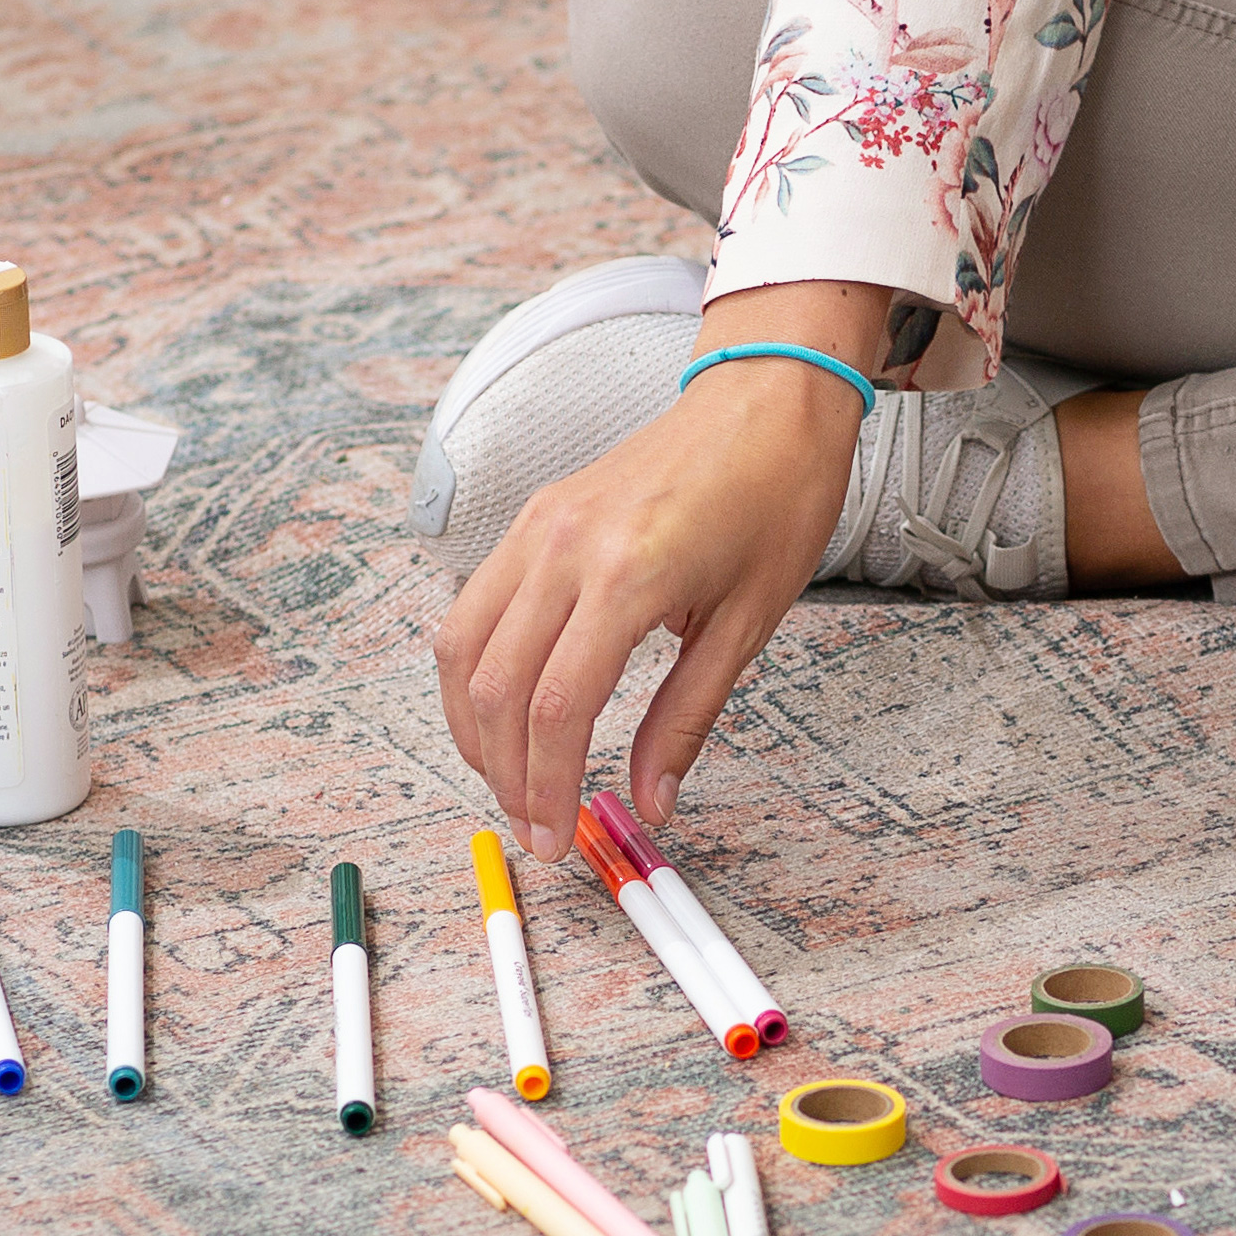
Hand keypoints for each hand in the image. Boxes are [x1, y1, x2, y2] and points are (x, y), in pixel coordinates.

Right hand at [432, 284, 890, 842]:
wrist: (766, 398)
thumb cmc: (774, 497)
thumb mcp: (748, 622)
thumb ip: (687, 716)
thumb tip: (652, 800)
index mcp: (628, 575)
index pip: (557, 706)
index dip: (546, 785)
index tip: (556, 837)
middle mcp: (564, 547)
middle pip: (496, 685)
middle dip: (505, 772)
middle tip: (532, 827)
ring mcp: (537, 526)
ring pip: (462, 646)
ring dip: (473, 726)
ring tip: (508, 780)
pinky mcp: (532, 516)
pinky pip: (474, 605)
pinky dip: (473, 669)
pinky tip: (502, 709)